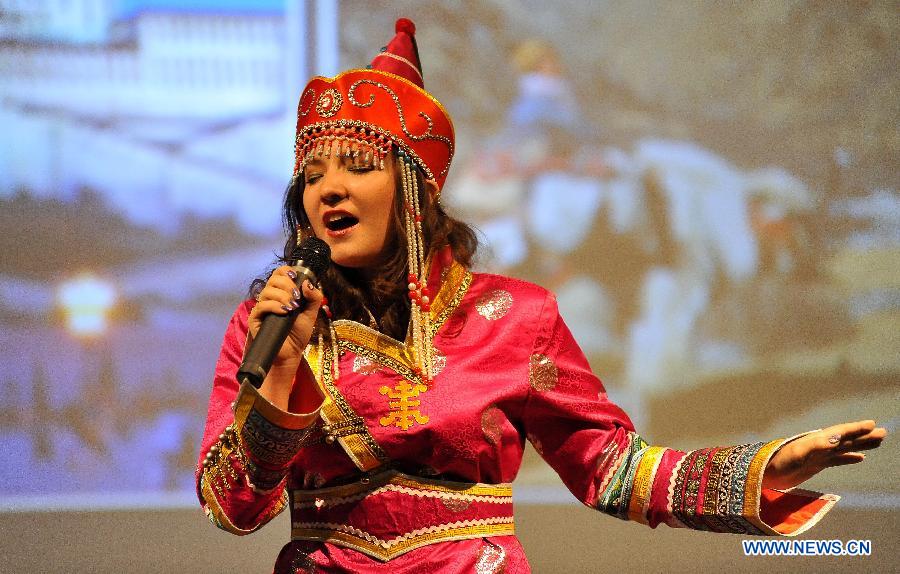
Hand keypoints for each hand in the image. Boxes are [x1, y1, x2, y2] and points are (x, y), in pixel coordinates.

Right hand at [248, 266, 323, 367]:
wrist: (292, 352)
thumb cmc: (299, 332)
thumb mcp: (311, 313)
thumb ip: (314, 297)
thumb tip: (307, 282)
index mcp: (282, 293)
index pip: (279, 274)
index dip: (286, 271)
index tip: (295, 277)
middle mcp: (270, 297)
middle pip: (273, 279)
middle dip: (287, 285)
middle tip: (297, 297)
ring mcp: (262, 307)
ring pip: (267, 291)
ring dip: (282, 296)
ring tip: (293, 307)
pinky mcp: (256, 318)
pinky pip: (261, 306)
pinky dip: (274, 306)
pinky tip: (284, 311)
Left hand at [762, 420, 886, 489]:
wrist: (763, 473)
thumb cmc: (777, 462)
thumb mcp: (797, 453)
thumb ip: (816, 445)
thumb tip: (837, 438)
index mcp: (816, 440)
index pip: (840, 432)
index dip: (855, 429)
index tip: (872, 425)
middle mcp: (819, 445)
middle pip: (846, 438)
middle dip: (864, 436)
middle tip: (883, 432)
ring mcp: (818, 455)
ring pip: (844, 448)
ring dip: (860, 445)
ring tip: (877, 442)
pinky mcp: (815, 465)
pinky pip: (837, 459)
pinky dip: (849, 458)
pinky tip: (859, 458)